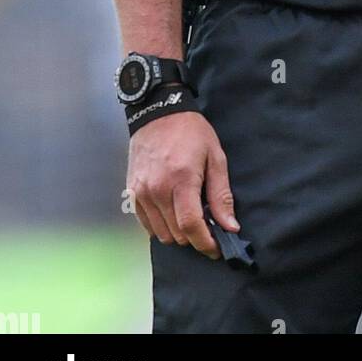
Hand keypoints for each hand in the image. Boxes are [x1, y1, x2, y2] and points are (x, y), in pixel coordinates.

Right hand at [127, 110, 237, 258]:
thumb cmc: (191, 132)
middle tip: (208, 226)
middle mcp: (157, 190)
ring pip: (161, 234)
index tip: (217, 248)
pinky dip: (162, 226)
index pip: (191, 226)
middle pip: (177, 234)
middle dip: (195, 237)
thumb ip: (221, 194)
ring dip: (178, 233)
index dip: (206, 243)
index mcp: (181, 179)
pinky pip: (147, 225)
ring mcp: (141, 193)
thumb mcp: (215, 157)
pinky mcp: (131, 193)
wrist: (158, 112)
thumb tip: (230, 227)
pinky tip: (173, 212)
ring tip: (190, 217)